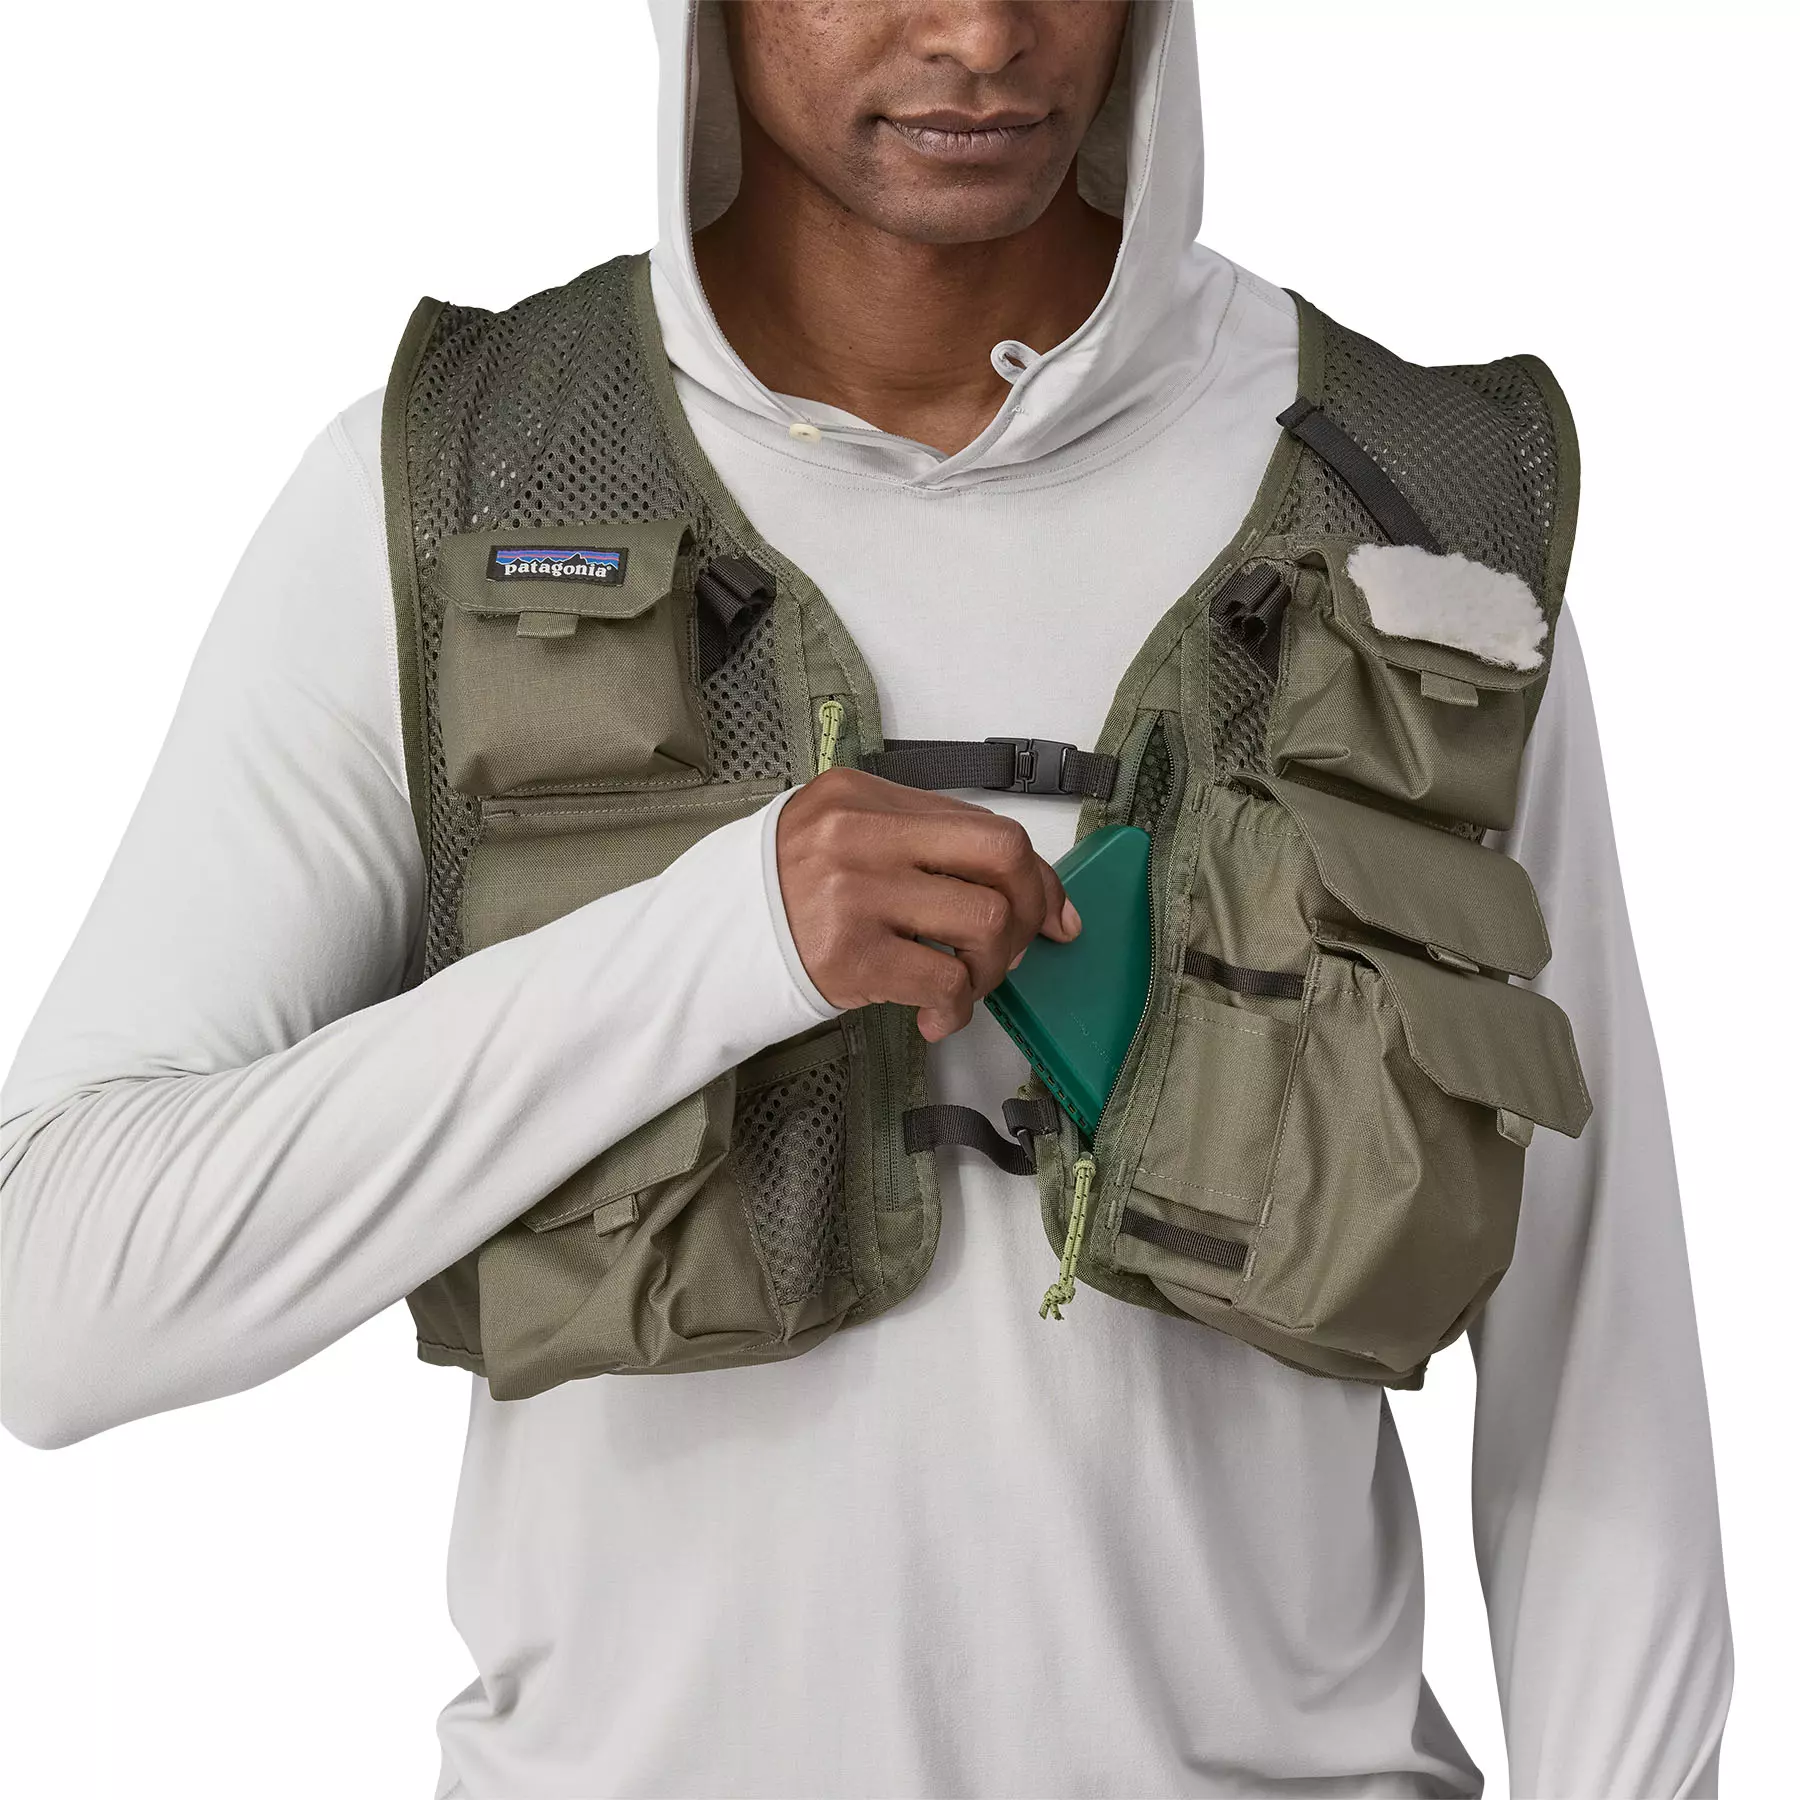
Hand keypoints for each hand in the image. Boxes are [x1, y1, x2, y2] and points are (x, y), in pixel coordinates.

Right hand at [776, 768, 1080, 1040]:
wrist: (702, 947)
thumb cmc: (783, 897)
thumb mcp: (843, 840)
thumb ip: (922, 849)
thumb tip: (1030, 893)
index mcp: (862, 795)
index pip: (985, 825)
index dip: (1036, 875)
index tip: (1053, 913)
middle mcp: (860, 833)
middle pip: (1002, 857)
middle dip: (1032, 909)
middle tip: (1018, 949)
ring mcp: (854, 892)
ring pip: (986, 923)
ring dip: (991, 969)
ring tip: (963, 986)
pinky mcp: (848, 955)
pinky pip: (946, 983)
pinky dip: (956, 1010)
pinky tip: (935, 1017)